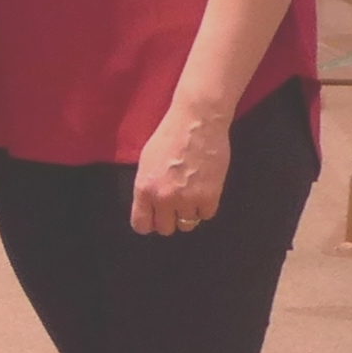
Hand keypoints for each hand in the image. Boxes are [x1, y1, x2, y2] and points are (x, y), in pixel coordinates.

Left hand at [131, 104, 229, 235]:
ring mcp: (188, 199)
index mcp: (144, 189)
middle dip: (169, 219)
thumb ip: (147, 187)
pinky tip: (204, 192)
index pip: (141, 225)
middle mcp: (164, 198)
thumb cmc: (169, 137)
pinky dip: (206, 207)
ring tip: (191, 194)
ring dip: (189, 212)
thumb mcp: (146, 163)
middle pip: (165, 228)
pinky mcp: (210, 196)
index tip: (154, 218)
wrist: (197, 124)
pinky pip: (207, 215)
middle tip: (175, 206)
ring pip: (187, 224)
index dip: (149, 223)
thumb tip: (150, 205)